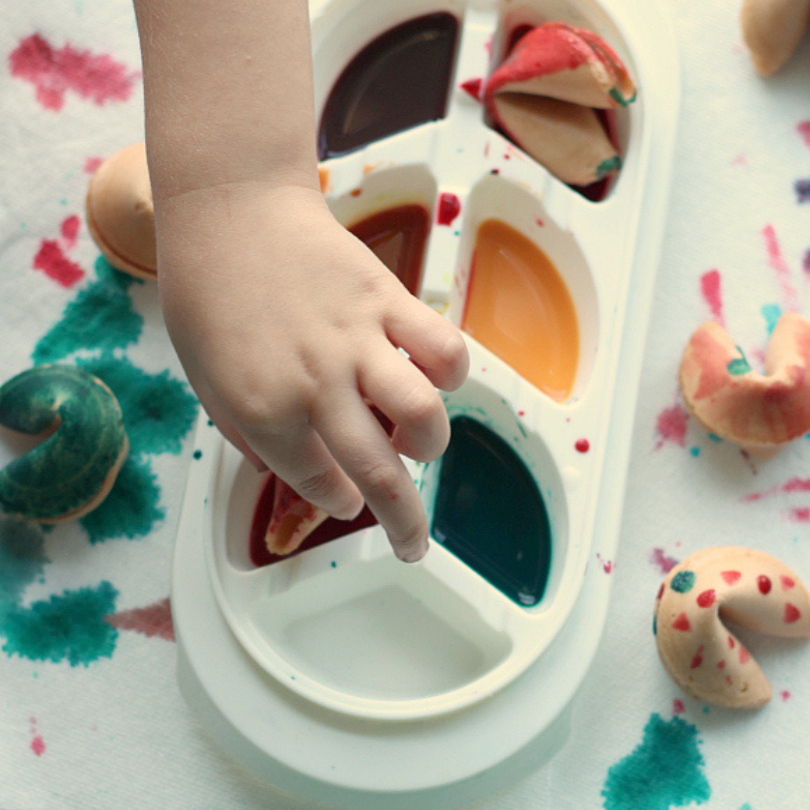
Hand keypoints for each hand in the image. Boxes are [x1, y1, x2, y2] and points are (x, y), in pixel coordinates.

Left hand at [154, 181, 468, 560]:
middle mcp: (316, 386)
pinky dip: (450, 374)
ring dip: (431, 446)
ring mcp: (358, 342)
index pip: (320, 484)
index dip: (338, 502)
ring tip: (418, 443)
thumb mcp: (205, 382)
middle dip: (405, 524)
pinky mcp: (387, 301)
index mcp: (264, 411)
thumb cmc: (208, 296)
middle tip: (413, 544)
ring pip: (423, 416)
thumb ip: (248, 433)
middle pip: (380, 476)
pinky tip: (433, 377)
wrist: (229, 211)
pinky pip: (443, 349)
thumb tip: (287, 467)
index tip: (346, 501)